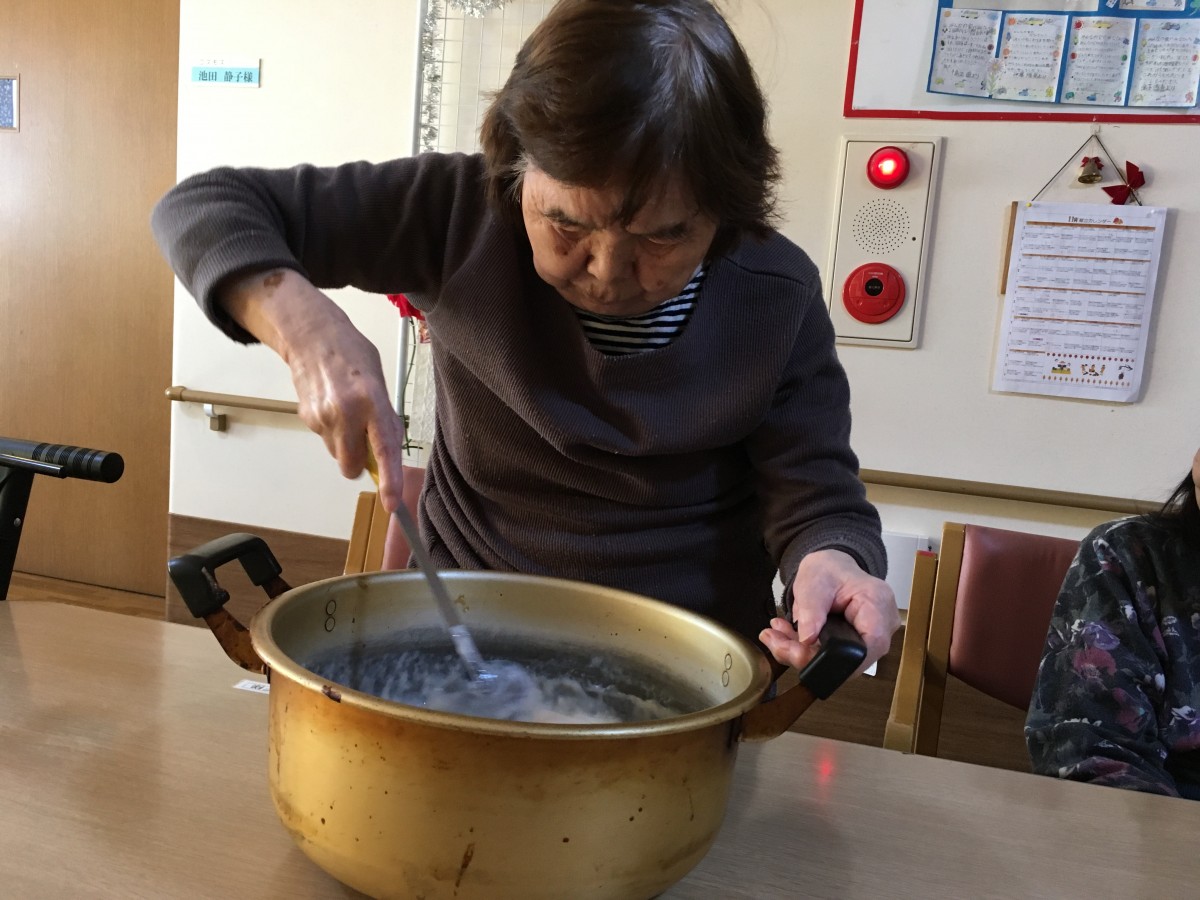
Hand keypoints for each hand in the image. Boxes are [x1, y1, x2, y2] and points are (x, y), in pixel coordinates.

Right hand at [220, 268, 407, 511]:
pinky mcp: (307, 418)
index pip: (384, 449)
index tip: (392, 503)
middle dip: (360, 462)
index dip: (389, 480)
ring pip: (339, 454)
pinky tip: (332, 406)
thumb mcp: (380, 382)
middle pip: (352, 465)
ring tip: (346, 411)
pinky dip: (332, 431)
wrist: (312, 336)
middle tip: (364, 438)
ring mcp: (323, 416)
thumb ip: (385, 419)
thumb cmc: (352, 355)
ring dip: (345, 443)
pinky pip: (326, 440)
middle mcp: (346, 411)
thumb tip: (388, 455)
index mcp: (372, 400)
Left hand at [758, 548, 899, 671]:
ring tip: (777, 636)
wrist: (830, 569)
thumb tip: (807, 640)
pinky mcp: (857, 645)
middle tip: (777, 643)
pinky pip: (833, 658)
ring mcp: (873, 638)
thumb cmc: (828, 570)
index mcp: (877, 603)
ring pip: (839, 662)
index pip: (868, 646)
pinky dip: (807, 651)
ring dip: (803, 654)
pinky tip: (787, 639)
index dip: (837, 659)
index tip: (800, 653)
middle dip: (808, 657)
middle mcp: (883, 625)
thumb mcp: (813, 582)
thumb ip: (811, 610)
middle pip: (852, 659)